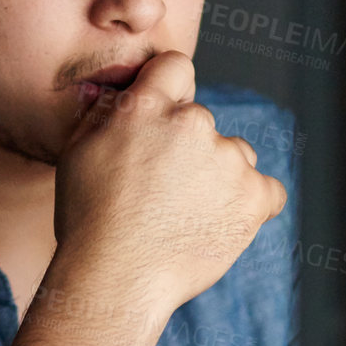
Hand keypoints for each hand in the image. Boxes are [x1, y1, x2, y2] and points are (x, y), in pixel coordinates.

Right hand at [54, 51, 287, 313]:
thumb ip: (104, 111)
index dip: (170, 92)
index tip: (162, 124)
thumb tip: (120, 90)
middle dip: (187, 148)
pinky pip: (267, 191)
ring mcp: (228, 159)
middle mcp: (192, 123)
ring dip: (219, 175)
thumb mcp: (77, 152)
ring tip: (185, 215)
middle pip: (202, 121)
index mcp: (147, 106)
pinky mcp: (254, 196)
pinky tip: (221, 224)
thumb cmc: (88, 220)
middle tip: (162, 191)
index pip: (176, 67)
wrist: (116, 278)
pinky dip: (252, 205)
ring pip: (235, 155)